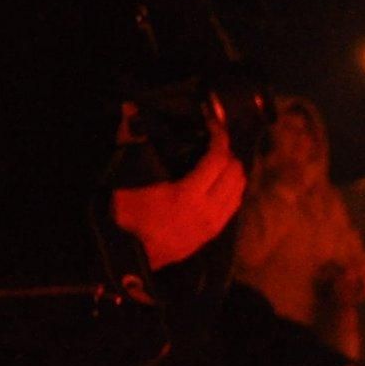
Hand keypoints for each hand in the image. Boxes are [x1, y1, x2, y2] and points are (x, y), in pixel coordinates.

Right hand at [111, 103, 245, 269]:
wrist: (129, 257)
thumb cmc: (125, 217)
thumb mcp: (126, 179)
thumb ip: (132, 142)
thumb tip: (130, 108)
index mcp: (189, 195)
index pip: (217, 159)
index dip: (219, 137)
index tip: (214, 124)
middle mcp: (209, 210)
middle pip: (234, 173)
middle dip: (228, 153)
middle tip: (215, 141)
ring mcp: (214, 224)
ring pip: (239, 190)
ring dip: (233, 171)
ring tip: (219, 159)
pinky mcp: (213, 234)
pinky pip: (234, 206)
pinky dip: (233, 189)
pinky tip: (220, 182)